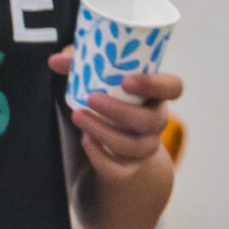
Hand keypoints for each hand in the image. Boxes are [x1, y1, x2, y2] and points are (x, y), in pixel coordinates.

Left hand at [49, 52, 183, 175]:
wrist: (114, 143)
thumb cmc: (111, 102)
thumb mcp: (100, 82)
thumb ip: (83, 68)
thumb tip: (54, 60)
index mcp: (155, 95)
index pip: (174, 88)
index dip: (156, 84)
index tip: (126, 80)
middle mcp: (156, 121)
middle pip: (151, 120)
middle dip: (119, 110)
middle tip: (90, 98)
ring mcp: (145, 146)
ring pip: (133, 146)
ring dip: (104, 132)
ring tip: (79, 116)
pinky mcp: (129, 167)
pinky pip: (118, 168)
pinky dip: (99, 155)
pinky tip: (86, 140)